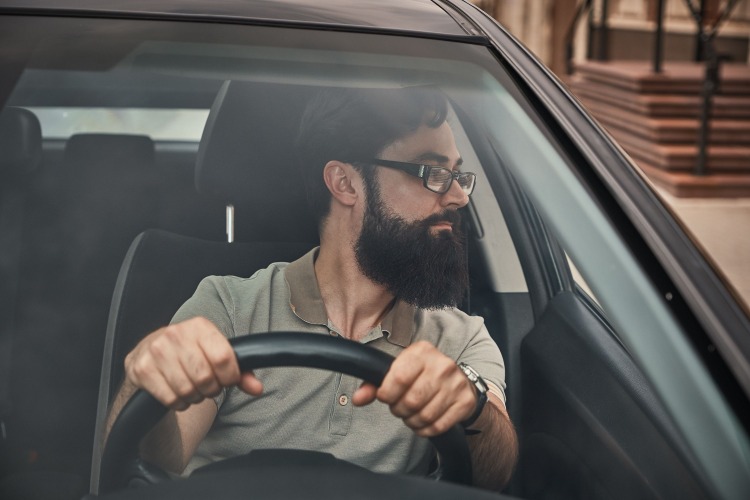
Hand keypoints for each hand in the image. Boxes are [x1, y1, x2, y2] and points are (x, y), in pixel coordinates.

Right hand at [124, 317, 261, 410]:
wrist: (149, 354)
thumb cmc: (189, 354)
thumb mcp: (215, 354)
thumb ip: (240, 371)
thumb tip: (257, 388)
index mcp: (199, 326)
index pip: (224, 358)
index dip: (230, 377)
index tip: (227, 380)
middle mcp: (176, 333)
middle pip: (205, 377)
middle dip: (211, 389)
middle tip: (207, 386)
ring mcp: (156, 350)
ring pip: (187, 390)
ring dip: (194, 397)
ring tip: (192, 389)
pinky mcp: (141, 369)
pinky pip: (170, 398)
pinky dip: (178, 403)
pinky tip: (177, 393)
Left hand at [352, 341, 476, 436]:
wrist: (457, 380)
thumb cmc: (421, 375)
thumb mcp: (398, 370)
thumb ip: (375, 383)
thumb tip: (357, 398)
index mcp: (422, 351)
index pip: (399, 377)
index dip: (387, 394)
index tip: (385, 397)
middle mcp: (442, 365)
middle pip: (411, 400)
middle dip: (399, 410)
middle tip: (399, 408)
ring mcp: (456, 383)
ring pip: (424, 416)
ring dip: (412, 422)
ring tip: (410, 416)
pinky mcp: (465, 402)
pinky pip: (438, 426)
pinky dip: (425, 430)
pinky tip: (423, 423)